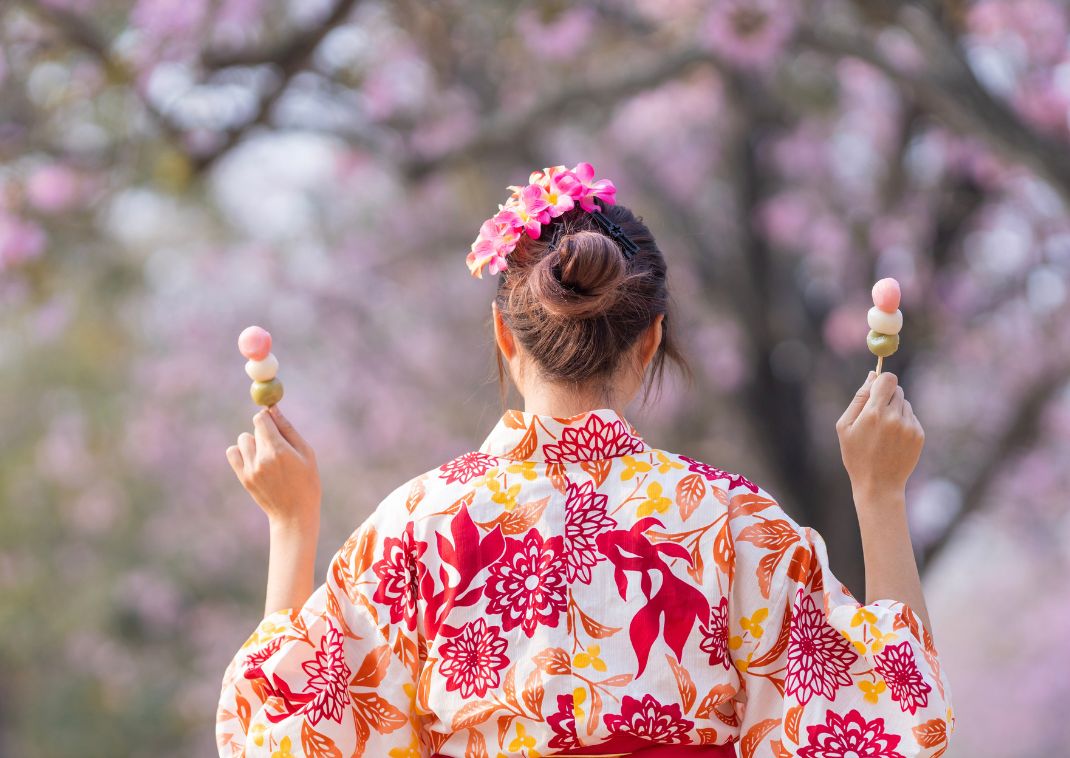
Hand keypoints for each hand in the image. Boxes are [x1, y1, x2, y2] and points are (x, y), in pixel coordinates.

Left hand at [226, 405, 320, 528]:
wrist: (294, 515)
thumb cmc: (307, 482)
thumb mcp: (306, 453)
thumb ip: (288, 429)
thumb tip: (274, 408)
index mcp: (278, 450)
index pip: (261, 419)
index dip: (268, 418)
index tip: (275, 423)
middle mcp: (261, 458)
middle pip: (253, 428)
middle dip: (265, 431)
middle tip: (277, 446)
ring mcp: (250, 469)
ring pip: (243, 439)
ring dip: (253, 442)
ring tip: (267, 456)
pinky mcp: (243, 478)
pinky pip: (232, 452)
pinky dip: (241, 452)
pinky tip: (255, 460)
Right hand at [835, 371, 924, 500]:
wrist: (878, 484)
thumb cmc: (856, 455)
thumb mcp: (845, 427)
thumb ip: (859, 398)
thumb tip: (872, 376)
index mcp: (874, 413)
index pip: (888, 379)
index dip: (882, 380)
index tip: (877, 388)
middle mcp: (894, 417)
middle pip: (897, 389)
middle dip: (887, 397)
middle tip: (876, 415)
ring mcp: (909, 426)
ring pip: (905, 403)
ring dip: (895, 410)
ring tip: (884, 432)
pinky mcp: (919, 435)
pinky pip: (912, 417)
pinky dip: (903, 423)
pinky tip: (893, 440)